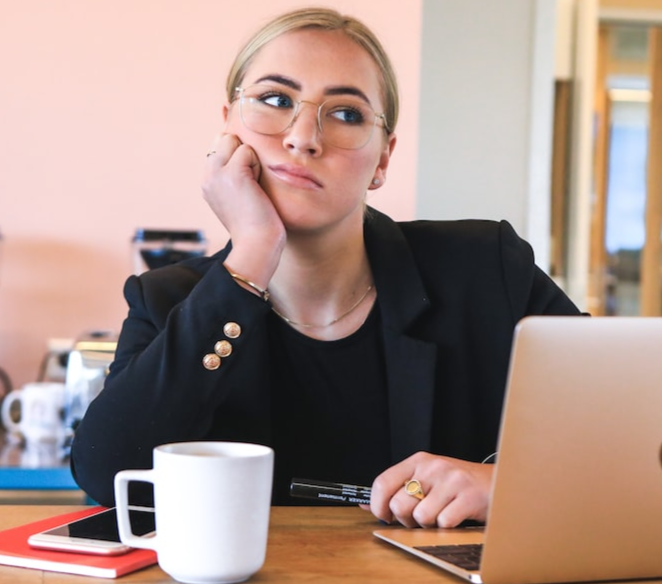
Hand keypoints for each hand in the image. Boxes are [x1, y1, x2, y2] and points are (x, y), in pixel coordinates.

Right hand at [202, 134, 285, 286]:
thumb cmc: (256, 224)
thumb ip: (233, 174)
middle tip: (250, 184)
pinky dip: (257, 165)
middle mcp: (207, 175)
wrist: (256, 244)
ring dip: (251, 160)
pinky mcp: (231, 173)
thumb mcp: (238, 196)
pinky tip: (255, 188)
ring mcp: (216, 173)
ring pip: (235, 141)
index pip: (219, 146)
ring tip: (253, 186)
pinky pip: (247, 151)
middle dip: (243, 154)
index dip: (238, 156)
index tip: (246, 184)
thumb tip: (244, 150)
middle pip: (225, 138)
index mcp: (207, 181)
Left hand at [362, 451, 493, 527]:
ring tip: (441, 515)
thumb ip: (398, 489)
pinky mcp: (469, 496)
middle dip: (406, 520)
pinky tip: (456, 517)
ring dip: (429, 525)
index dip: (378, 505)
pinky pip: (444, 523)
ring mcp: (451, 480)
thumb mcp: (427, 479)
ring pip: (421, 517)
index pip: (383, 481)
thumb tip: (365, 504)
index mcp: (418, 460)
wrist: (500, 482)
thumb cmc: (458, 484)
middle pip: (400, 504)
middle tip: (419, 518)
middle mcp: (433, 466)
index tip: (384, 516)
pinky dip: (447, 527)